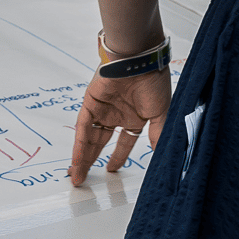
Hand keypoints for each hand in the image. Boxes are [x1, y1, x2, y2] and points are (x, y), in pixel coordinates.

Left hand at [67, 69, 170, 186]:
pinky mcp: (90, 103)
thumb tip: (159, 153)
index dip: (118, 155)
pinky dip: (79, 145)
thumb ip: (157, 134)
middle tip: (85, 180)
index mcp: (133, 116)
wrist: (140, 59)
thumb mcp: (161, 113)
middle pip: (100, 141)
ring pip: (88, 137)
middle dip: (92, 160)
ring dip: (82, 157)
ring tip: (77, 177)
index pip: (124, 140)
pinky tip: (77, 160)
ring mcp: (102, 108)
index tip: (112, 169)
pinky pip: (82, 127)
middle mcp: (115, 113)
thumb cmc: (153, 80)